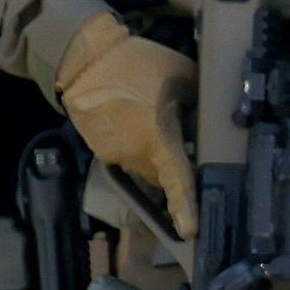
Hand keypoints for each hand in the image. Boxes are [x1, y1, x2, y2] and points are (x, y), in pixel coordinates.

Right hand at [54, 13, 197, 234]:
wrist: (83, 58)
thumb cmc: (136, 64)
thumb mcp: (182, 76)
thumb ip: (197, 103)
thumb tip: (206, 118)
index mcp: (159, 138)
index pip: (177, 181)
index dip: (185, 207)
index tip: (190, 231)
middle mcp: (135, 155)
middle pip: (161, 175)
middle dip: (171, 165)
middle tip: (178, 136)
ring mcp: (113, 154)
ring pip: (142, 165)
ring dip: (151, 152)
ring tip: (150, 119)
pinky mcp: (98, 148)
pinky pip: (124, 154)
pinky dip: (132, 143)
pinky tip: (132, 117)